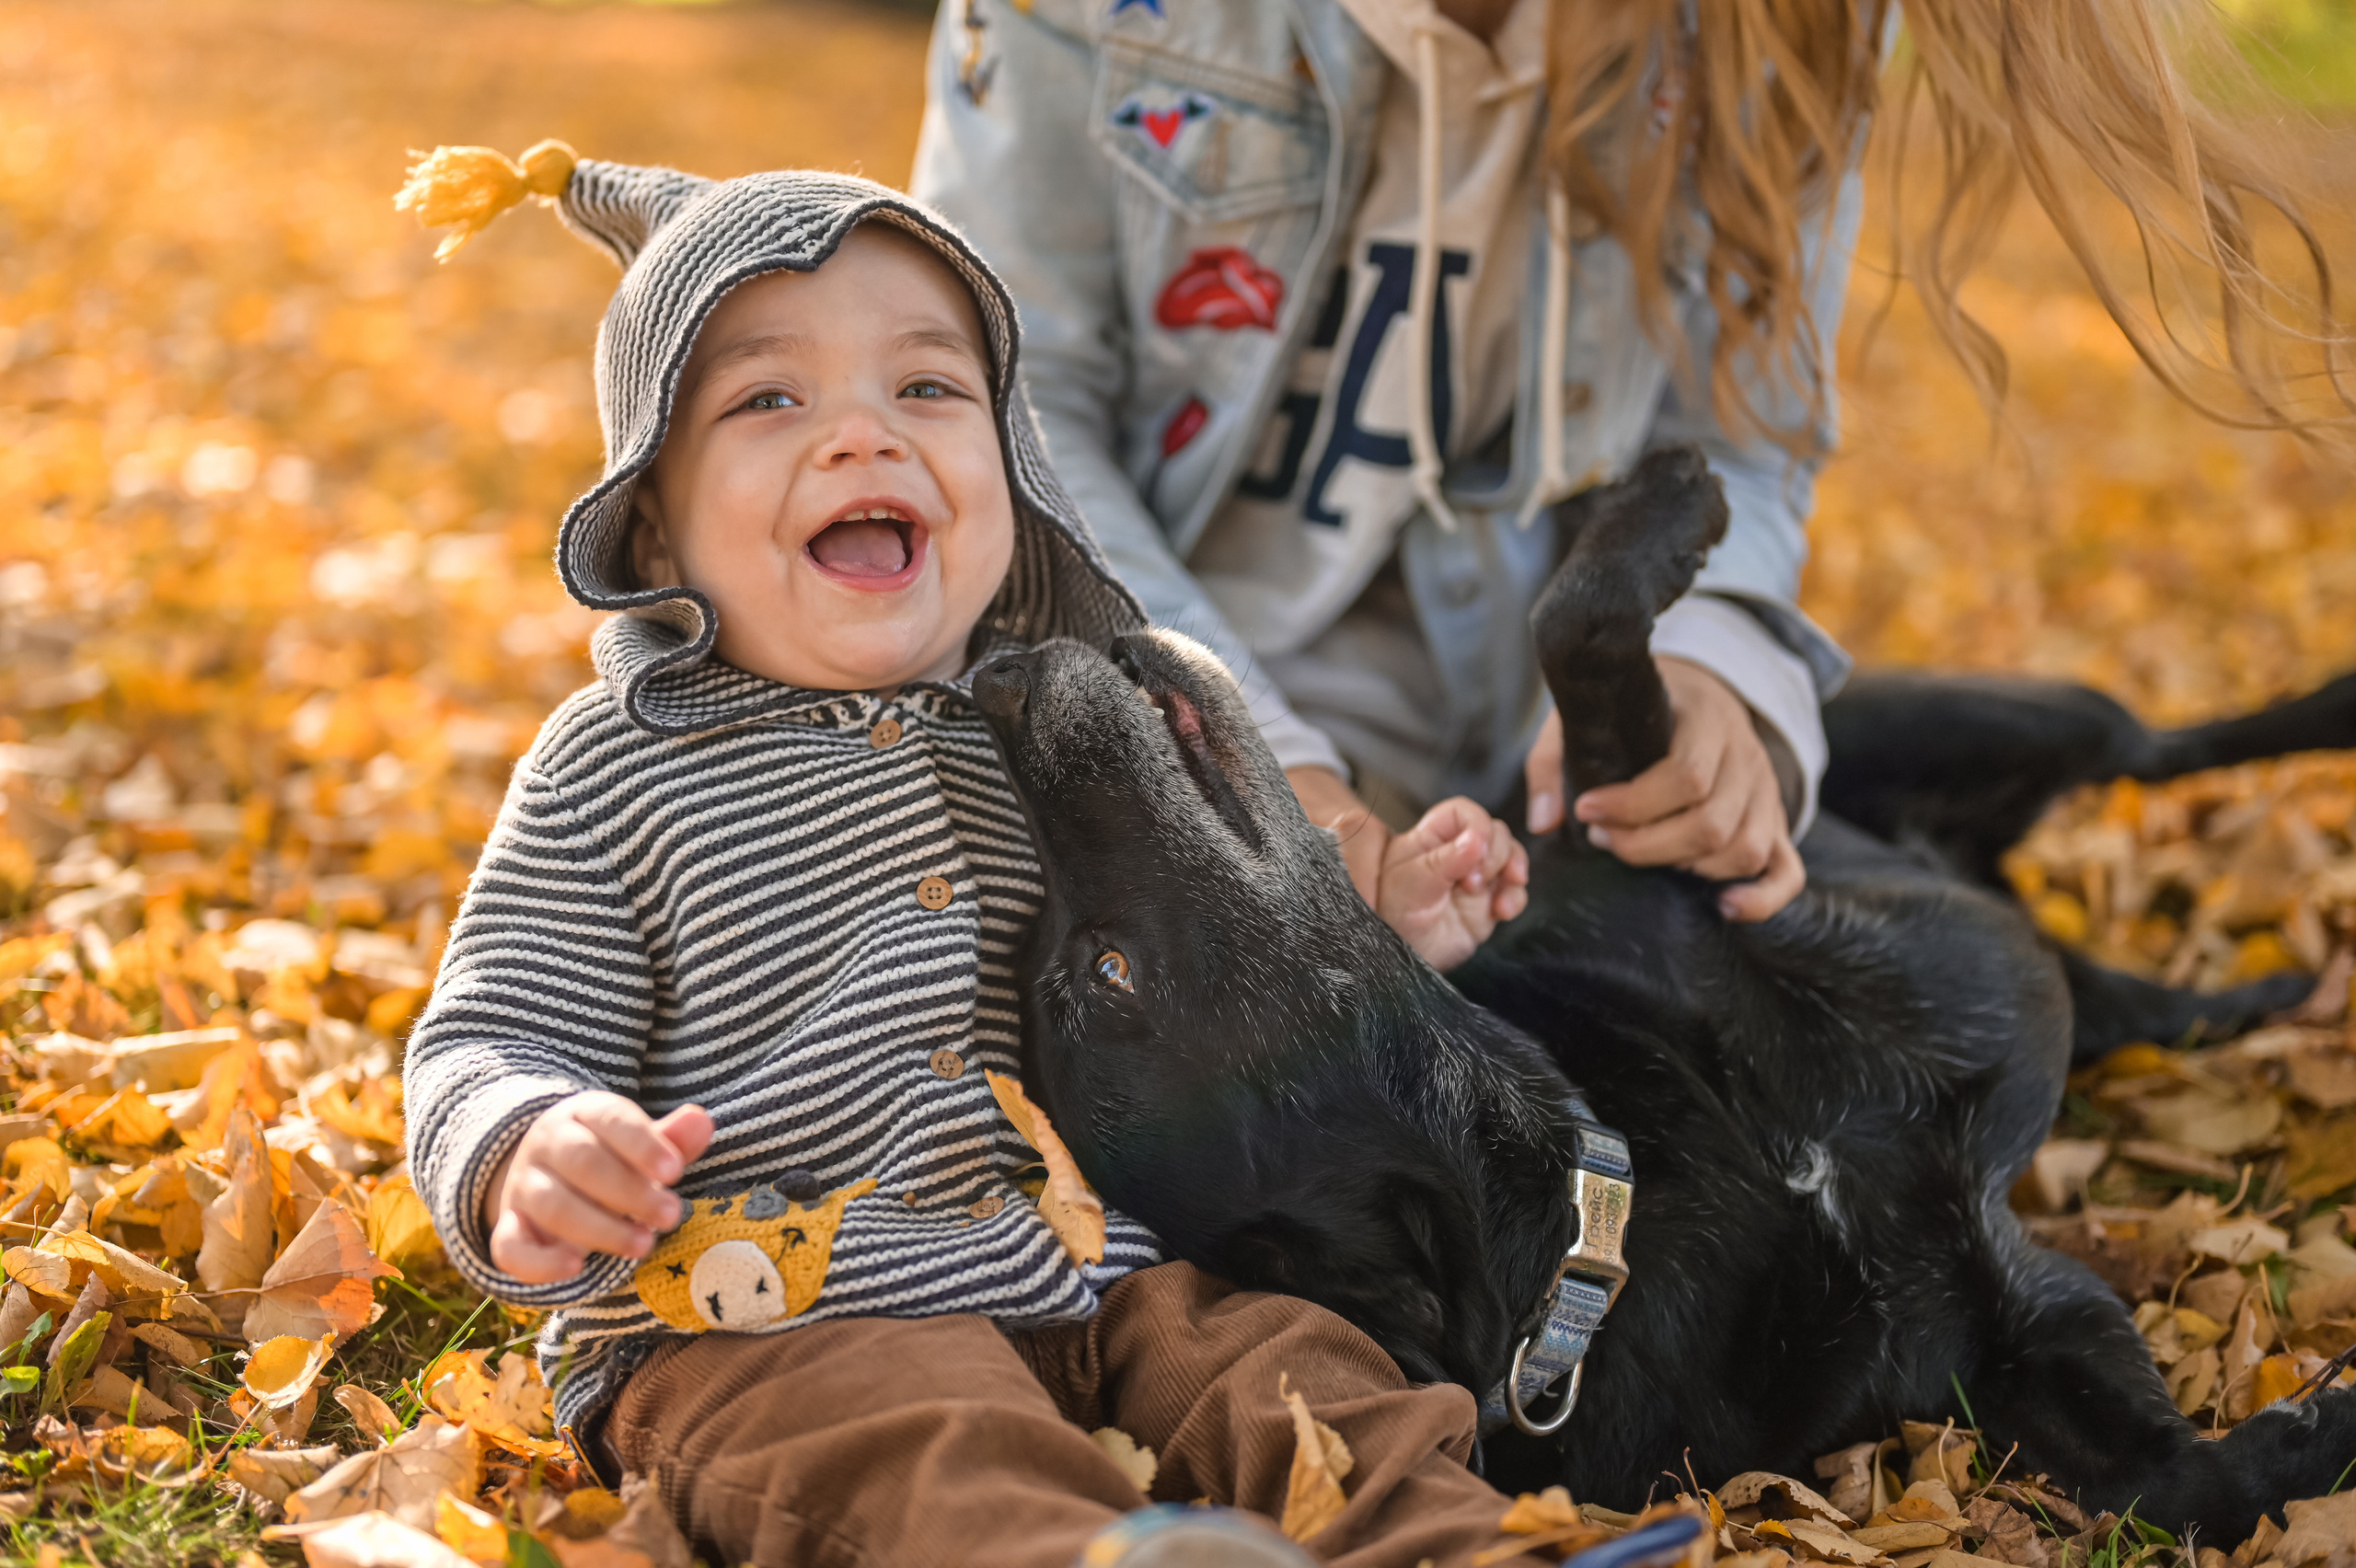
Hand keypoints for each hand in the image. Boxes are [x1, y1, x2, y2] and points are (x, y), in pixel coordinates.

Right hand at [483, 1092, 714, 1283]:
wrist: (549, 1176)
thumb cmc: (613, 1159)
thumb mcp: (641, 1145)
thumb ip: (671, 1140)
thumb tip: (701, 1121)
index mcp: (583, 1113)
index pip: (611, 1119)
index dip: (642, 1145)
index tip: (675, 1172)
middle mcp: (547, 1145)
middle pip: (582, 1162)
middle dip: (630, 1192)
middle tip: (670, 1215)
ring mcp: (523, 1187)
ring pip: (553, 1204)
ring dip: (600, 1228)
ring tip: (643, 1245)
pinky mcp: (509, 1229)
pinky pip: (510, 1247)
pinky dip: (539, 1261)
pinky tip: (575, 1268)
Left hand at [1288, 767, 1527, 968]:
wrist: (1400, 958)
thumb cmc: (1392, 917)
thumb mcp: (1410, 886)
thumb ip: (1443, 861)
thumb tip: (1478, 838)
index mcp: (1431, 838)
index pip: (1463, 812)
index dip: (1478, 824)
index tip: (1479, 847)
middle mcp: (1457, 853)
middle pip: (1495, 832)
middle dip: (1495, 854)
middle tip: (1473, 883)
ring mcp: (1476, 877)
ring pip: (1510, 857)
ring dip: (1513, 871)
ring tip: (1498, 897)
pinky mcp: (1488, 903)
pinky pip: (1515, 890)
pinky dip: (1515, 898)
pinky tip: (1503, 911)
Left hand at [1528, 657, 1803, 921]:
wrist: (1699, 692)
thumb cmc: (1636, 711)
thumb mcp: (1590, 715)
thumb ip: (1555, 761)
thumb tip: (1544, 822)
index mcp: (1707, 719)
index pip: (1687, 774)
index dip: (1633, 804)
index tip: (1586, 810)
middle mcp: (1746, 757)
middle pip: (1712, 823)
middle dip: (1647, 845)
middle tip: (1603, 839)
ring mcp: (1767, 794)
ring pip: (1746, 849)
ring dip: (1689, 867)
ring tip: (1643, 854)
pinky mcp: (1776, 824)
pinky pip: (1787, 872)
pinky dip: (1760, 898)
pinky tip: (1722, 907)